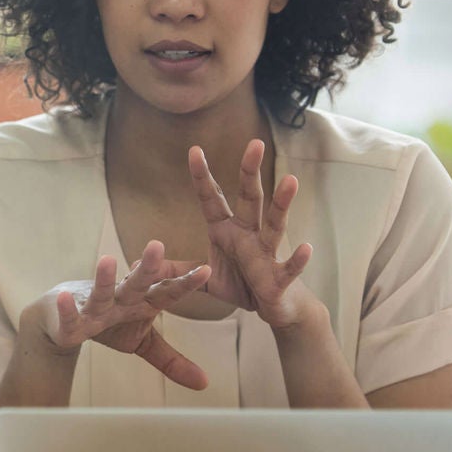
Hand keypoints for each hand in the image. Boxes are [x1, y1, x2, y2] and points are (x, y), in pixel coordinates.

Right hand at [19, 241, 212, 390]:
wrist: (61, 319)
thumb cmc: (107, 324)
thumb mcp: (143, 342)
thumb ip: (171, 360)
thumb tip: (204, 383)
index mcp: (141, 303)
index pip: (167, 292)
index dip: (185, 284)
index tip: (206, 271)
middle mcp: (120, 301)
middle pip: (136, 284)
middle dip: (147, 268)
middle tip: (157, 246)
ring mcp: (94, 308)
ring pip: (101, 293)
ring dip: (104, 279)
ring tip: (108, 260)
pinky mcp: (71, 322)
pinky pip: (71, 316)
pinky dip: (67, 309)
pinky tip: (64, 299)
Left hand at [188, 141, 315, 328]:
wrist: (274, 308)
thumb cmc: (242, 285)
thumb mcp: (204, 277)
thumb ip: (178, 270)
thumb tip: (145, 265)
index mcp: (227, 230)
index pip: (213, 198)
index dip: (203, 176)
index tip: (194, 149)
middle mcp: (248, 235)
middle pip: (250, 199)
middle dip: (250, 172)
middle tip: (255, 143)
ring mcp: (266, 254)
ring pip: (274, 225)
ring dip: (282, 204)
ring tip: (291, 181)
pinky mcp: (279, 278)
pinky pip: (289, 267)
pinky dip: (298, 259)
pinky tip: (307, 248)